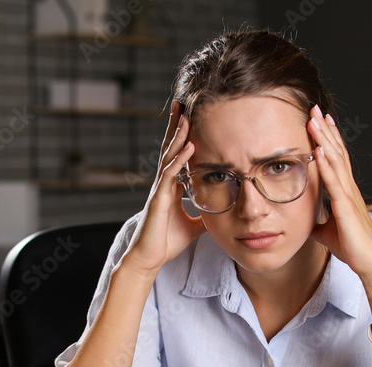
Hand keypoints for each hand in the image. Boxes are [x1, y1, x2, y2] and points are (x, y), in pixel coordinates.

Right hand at [122, 100, 205, 277]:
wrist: (149, 259)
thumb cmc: (167, 242)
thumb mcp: (194, 226)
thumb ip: (204, 215)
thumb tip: (223, 213)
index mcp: (170, 187)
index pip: (176, 155)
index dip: (181, 136)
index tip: (187, 116)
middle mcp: (163, 184)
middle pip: (169, 148)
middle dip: (175, 126)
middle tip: (181, 102)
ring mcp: (159, 190)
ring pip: (168, 157)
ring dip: (177, 136)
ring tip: (185, 116)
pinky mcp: (158, 200)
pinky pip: (169, 175)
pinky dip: (179, 159)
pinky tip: (188, 145)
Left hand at [307, 105, 371, 288]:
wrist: (371, 263)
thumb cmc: (353, 248)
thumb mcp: (327, 232)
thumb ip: (317, 223)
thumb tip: (303, 222)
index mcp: (345, 192)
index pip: (335, 158)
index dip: (327, 138)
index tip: (319, 121)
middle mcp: (348, 188)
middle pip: (336, 151)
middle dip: (325, 129)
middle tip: (315, 109)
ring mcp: (348, 195)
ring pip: (335, 160)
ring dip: (323, 139)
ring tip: (313, 120)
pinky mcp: (346, 206)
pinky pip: (334, 181)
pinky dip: (325, 164)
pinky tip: (318, 150)